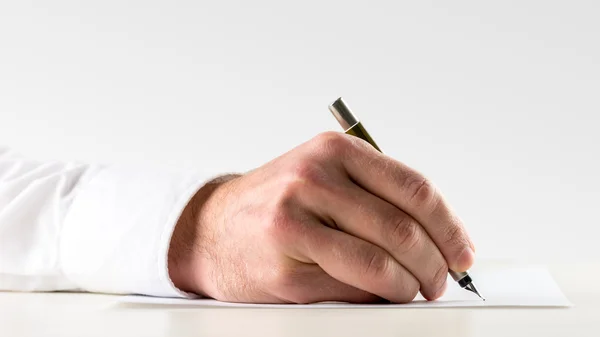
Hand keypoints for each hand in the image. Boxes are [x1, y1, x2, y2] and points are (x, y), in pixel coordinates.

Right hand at [168, 132, 475, 303]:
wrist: (212, 227)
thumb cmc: (276, 204)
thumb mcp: (323, 176)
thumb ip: (375, 196)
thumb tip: (439, 238)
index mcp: (333, 151)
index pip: (414, 189)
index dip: (449, 227)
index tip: (461, 252)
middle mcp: (313, 178)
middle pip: (403, 229)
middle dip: (435, 264)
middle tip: (441, 280)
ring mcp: (294, 221)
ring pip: (381, 263)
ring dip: (411, 285)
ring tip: (415, 290)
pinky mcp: (283, 265)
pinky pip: (350, 287)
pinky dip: (378, 296)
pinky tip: (382, 294)